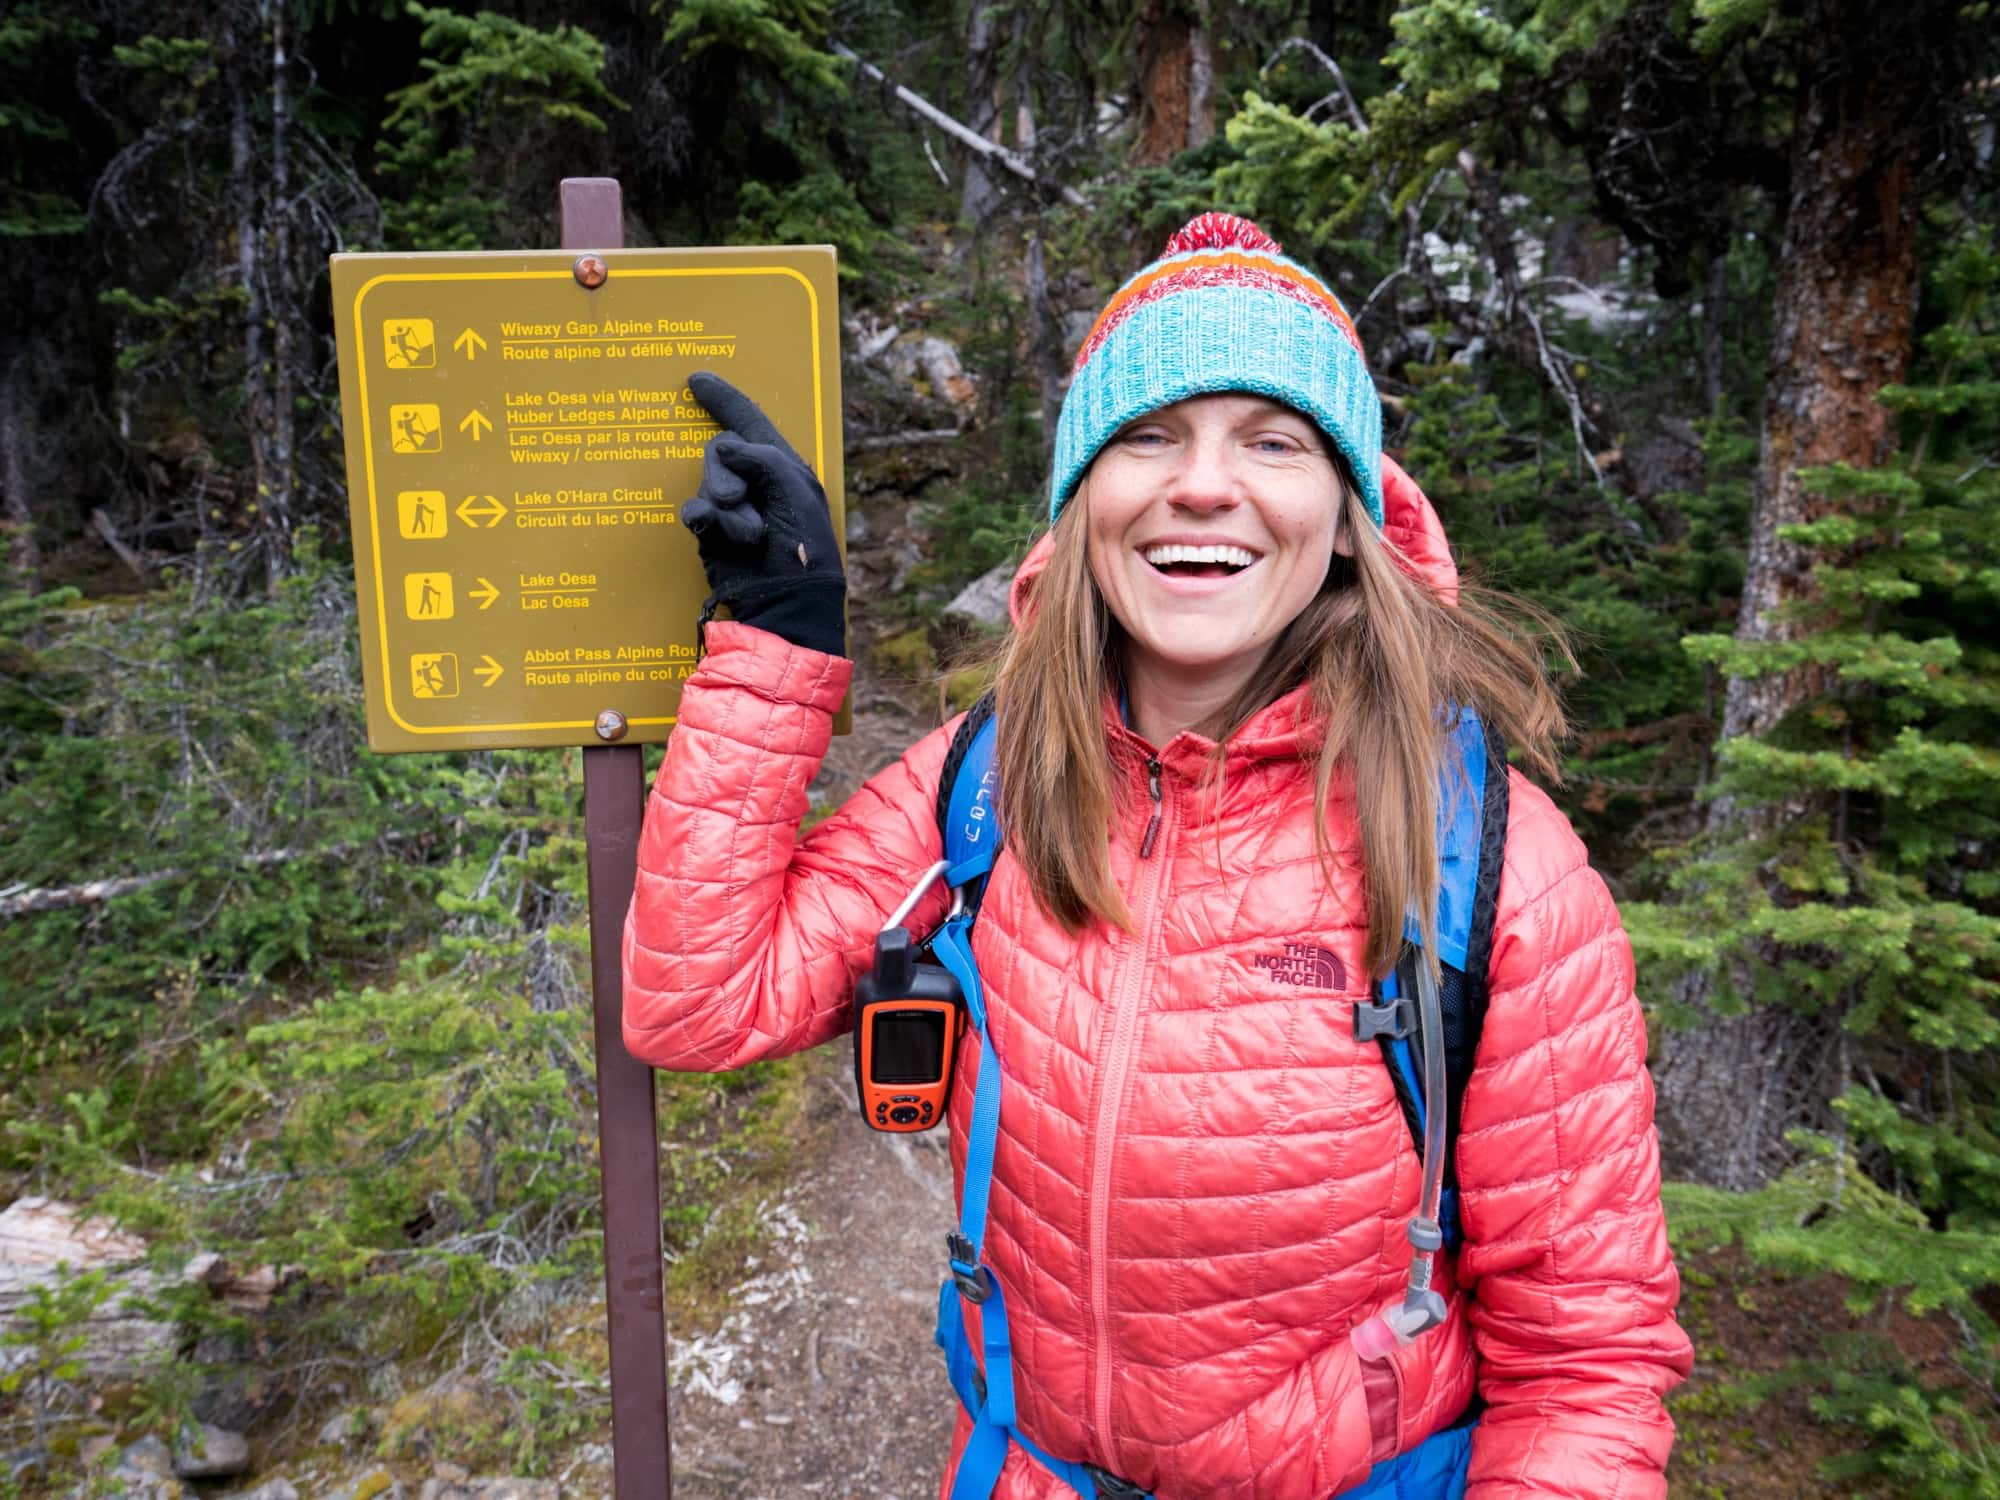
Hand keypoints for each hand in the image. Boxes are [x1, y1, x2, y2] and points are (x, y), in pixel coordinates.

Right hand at [681, 372, 845, 657]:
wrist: (786, 600)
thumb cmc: (801, 544)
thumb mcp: (792, 487)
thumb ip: (760, 455)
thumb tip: (726, 447)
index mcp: (785, 466)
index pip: (750, 421)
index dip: (724, 400)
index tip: (695, 379)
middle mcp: (758, 482)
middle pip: (720, 450)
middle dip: (725, 473)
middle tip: (738, 500)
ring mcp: (734, 507)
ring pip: (707, 482)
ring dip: (727, 508)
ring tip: (748, 535)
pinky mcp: (713, 532)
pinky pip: (694, 510)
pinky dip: (702, 518)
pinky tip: (706, 528)